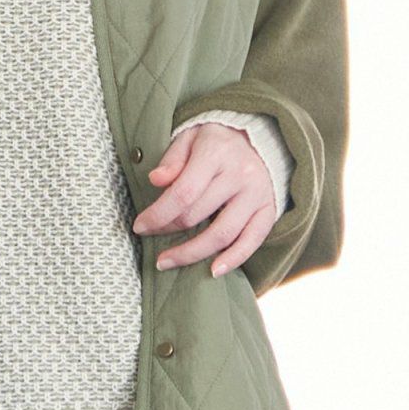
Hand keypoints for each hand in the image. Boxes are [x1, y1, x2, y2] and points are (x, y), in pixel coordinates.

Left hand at [132, 123, 277, 276]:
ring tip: (168, 261)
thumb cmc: (216, 143)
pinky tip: (214, 272)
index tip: (140, 226)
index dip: (158, 214)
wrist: (259, 139)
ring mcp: (257, 195)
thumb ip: (172, 159)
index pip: (183, 192)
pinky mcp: (268, 211)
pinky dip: (233, 260)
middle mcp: (240, 175)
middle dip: (168, 230)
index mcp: (216, 154)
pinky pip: (252, 241)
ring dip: (192, 254)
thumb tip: (155, 180)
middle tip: (151, 235)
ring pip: (222, 234)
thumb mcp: (190, 138)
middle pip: (198, 214)